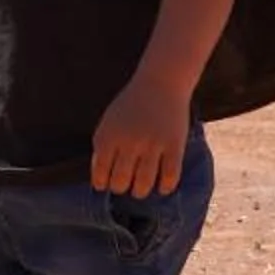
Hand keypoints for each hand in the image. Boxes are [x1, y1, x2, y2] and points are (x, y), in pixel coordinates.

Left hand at [91, 75, 190, 197]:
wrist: (160, 83)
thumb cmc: (130, 105)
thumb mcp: (108, 122)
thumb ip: (103, 147)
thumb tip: (100, 178)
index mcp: (109, 136)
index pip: (101, 173)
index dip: (102, 184)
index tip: (104, 186)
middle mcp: (129, 142)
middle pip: (121, 182)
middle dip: (120, 188)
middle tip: (124, 186)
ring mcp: (153, 145)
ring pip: (144, 184)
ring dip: (140, 191)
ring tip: (139, 190)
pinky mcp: (174, 146)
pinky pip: (170, 176)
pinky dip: (165, 187)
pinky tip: (162, 188)